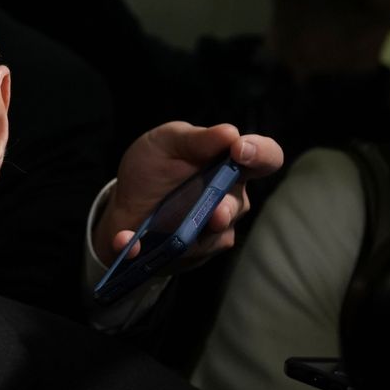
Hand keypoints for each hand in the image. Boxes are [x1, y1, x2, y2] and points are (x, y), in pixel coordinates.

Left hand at [93, 122, 283, 267]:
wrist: (124, 204)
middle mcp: (229, 198)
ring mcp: (213, 229)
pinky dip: (143, 248)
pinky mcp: (192, 253)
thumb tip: (229, 133)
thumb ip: (195, 139)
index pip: (266, 157)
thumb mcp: (165, 142)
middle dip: (226, 208)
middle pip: (240, 204)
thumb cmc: (153, 167)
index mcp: (229, 163)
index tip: (241, 151)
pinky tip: (125, 240)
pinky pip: (174, 255)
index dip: (261, 154)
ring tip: (170, 232)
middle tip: (215, 211)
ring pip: (213, 236)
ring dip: (193, 236)